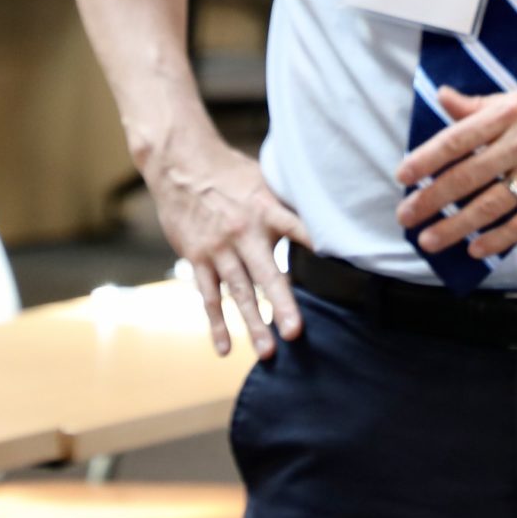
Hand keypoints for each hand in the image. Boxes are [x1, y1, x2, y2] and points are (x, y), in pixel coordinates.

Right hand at [143, 135, 310, 359]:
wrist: (180, 166)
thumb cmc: (230, 174)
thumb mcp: (262, 180)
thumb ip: (286, 206)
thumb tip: (323, 220)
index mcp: (264, 209)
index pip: (295, 226)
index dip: (314, 241)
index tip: (336, 262)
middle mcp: (242, 232)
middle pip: (265, 273)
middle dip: (281, 304)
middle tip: (295, 333)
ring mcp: (218, 248)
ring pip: (237, 292)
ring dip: (252, 323)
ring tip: (267, 352)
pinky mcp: (198, 259)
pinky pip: (208, 297)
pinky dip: (216, 324)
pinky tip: (224, 348)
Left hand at [395, 80, 516, 262]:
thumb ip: (483, 105)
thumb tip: (444, 98)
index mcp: (511, 112)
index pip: (457, 138)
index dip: (426, 159)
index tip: (402, 176)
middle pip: (466, 176)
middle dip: (430, 198)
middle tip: (405, 216)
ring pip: (490, 204)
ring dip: (455, 225)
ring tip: (430, 240)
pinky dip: (498, 238)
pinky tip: (476, 249)